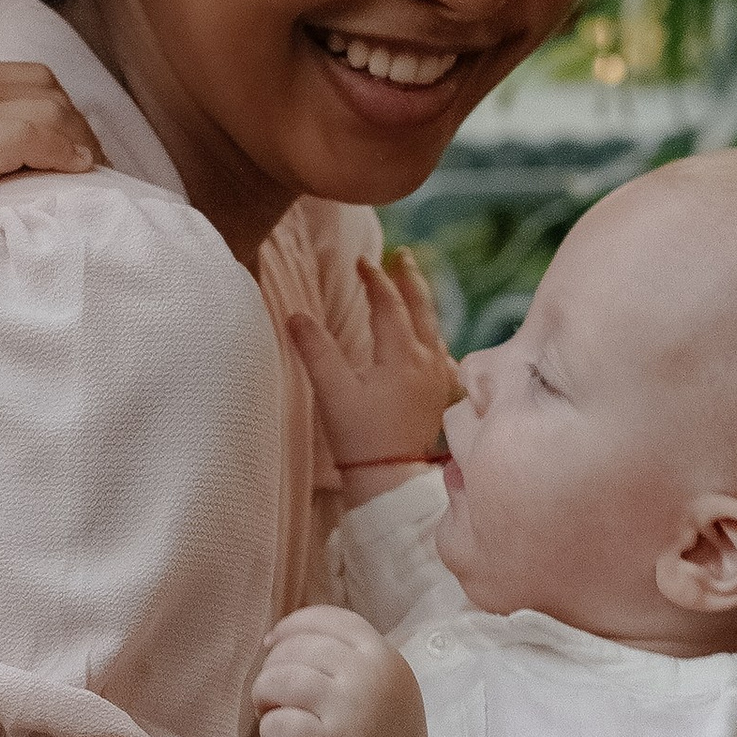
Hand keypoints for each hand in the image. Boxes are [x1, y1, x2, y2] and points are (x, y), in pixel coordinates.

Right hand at [0, 48, 99, 232]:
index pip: (22, 75)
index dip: (51, 104)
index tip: (63, 137)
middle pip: (46, 87)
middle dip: (74, 121)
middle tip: (86, 159)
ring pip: (52, 109)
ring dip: (78, 140)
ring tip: (89, 172)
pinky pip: (41, 135)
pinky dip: (66, 151)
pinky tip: (75, 171)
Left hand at [253, 605, 433, 736]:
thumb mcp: (379, 684)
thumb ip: (344, 655)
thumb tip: (279, 635)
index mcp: (384, 656)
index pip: (328, 619)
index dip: (291, 626)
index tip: (273, 643)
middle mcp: (372, 679)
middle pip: (298, 648)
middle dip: (272, 668)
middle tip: (274, 696)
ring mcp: (353, 714)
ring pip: (280, 680)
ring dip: (264, 696)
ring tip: (271, 712)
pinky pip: (277, 724)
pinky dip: (269, 729)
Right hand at [286, 252, 458, 489]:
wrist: (390, 480)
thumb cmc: (360, 438)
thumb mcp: (333, 392)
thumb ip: (316, 351)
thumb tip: (295, 315)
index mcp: (402, 356)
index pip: (389, 305)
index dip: (374, 279)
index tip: (361, 261)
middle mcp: (427, 362)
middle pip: (422, 309)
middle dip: (410, 280)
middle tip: (401, 256)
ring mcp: (438, 380)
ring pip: (434, 329)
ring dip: (422, 304)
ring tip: (413, 289)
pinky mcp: (440, 397)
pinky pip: (441, 355)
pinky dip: (432, 336)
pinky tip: (430, 342)